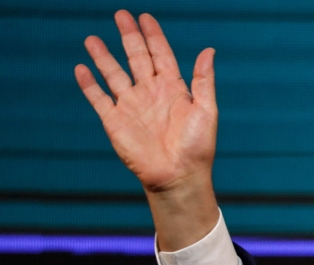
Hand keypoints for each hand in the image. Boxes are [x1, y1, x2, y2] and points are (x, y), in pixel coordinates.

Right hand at [75, 10, 219, 249]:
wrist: (178, 176)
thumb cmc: (197, 147)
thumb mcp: (206, 110)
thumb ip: (203, 81)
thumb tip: (209, 51)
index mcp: (173, 89)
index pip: (161, 55)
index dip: (153, 36)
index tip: (145, 17)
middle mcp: (150, 94)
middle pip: (136, 58)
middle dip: (128, 37)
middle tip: (120, 15)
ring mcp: (132, 106)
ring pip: (114, 74)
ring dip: (103, 57)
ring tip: (92, 39)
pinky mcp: (115, 121)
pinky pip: (99, 98)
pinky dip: (89, 84)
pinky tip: (81, 68)